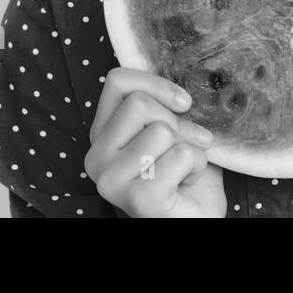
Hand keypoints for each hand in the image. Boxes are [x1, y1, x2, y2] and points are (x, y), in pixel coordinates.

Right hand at [84, 67, 226, 217]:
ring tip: (185, 167)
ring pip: (162, 130)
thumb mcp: (170, 127)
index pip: (117, 81)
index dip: (156, 83)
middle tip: (186, 146)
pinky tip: (187, 182)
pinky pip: (181, 155)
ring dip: (189, 147)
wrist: (196, 217)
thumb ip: (161, 103)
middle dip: (177, 122)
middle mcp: (96, 157)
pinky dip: (197, 165)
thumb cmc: (184, 172)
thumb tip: (176, 76)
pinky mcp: (138, 199)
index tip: (182, 103)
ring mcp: (111, 180)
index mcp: (101, 134)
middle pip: (140, 103)